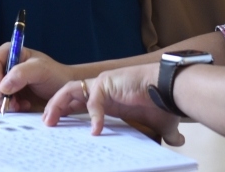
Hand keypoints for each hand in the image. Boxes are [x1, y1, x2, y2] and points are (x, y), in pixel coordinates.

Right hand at [0, 44, 73, 112]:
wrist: (62, 92)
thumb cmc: (54, 75)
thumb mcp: (41, 69)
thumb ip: (21, 74)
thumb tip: (2, 86)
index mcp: (9, 53)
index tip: (2, 90)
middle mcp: (2, 68)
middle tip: (13, 101)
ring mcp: (2, 85)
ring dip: (0, 104)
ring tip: (19, 105)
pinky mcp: (5, 99)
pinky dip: (4, 110)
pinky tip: (21, 107)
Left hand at [43, 63, 183, 145]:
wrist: (172, 87)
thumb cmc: (165, 102)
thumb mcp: (158, 122)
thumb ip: (162, 133)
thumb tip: (179, 142)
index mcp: (108, 98)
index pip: (80, 101)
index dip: (66, 110)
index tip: (55, 124)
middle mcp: (103, 89)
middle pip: (69, 93)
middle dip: (55, 107)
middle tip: (46, 123)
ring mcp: (104, 84)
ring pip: (71, 90)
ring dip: (58, 104)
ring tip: (51, 121)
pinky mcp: (108, 83)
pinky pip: (94, 100)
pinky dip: (93, 115)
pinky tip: (96, 130)